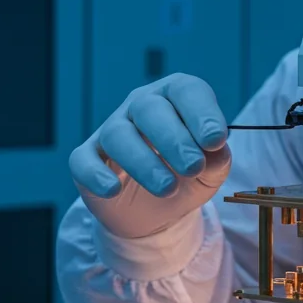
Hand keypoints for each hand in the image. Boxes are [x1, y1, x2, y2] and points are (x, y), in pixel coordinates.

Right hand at [69, 74, 231, 238]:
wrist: (158, 211)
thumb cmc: (187, 177)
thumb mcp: (211, 171)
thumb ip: (218, 159)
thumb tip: (217, 152)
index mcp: (175, 98)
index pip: (186, 91)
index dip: (202, 113)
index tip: (216, 141)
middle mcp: (140, 106)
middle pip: (150, 109)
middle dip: (174, 139)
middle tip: (193, 167)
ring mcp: (111, 130)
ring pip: (118, 135)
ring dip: (143, 162)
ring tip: (167, 188)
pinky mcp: (88, 159)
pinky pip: (83, 160)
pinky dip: (96, 174)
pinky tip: (113, 189)